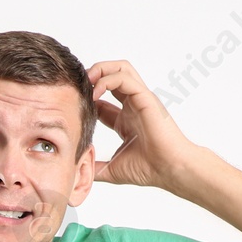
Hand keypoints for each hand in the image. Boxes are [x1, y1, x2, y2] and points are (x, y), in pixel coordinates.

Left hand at [85, 59, 202, 189]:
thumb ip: (95, 168)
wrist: (169, 170)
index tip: (72, 104)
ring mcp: (139, 100)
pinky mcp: (145, 98)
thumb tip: (79, 173)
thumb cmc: (149, 169)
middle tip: (78, 87)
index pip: (102, 100)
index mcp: (125, 120)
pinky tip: (95, 94)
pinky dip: (107, 80)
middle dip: (93, 75)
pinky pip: (124, 77)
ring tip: (86, 83)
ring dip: (100, 70)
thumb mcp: (112, 169)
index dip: (86, 97)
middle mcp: (133, 106)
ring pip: (120, 69)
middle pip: (112, 75)